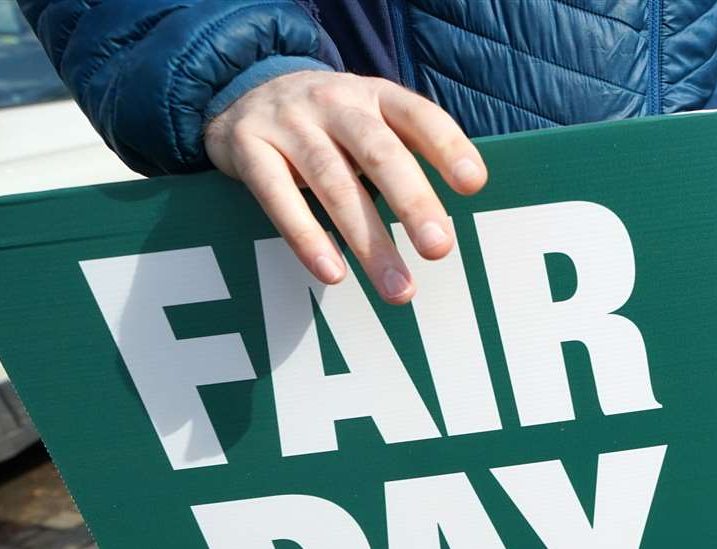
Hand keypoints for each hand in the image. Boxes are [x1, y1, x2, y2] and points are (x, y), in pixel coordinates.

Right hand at [204, 70, 487, 303]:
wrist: (243, 90)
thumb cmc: (329, 124)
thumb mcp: (370, 120)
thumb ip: (408, 155)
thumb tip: (452, 222)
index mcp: (376, 95)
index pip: (419, 116)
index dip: (447, 147)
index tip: (474, 184)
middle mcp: (335, 101)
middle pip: (379, 152)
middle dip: (412, 202)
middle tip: (439, 249)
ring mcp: (289, 122)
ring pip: (332, 181)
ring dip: (367, 240)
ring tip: (398, 289)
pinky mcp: (248, 146)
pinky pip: (277, 195)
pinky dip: (306, 236)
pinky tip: (332, 273)